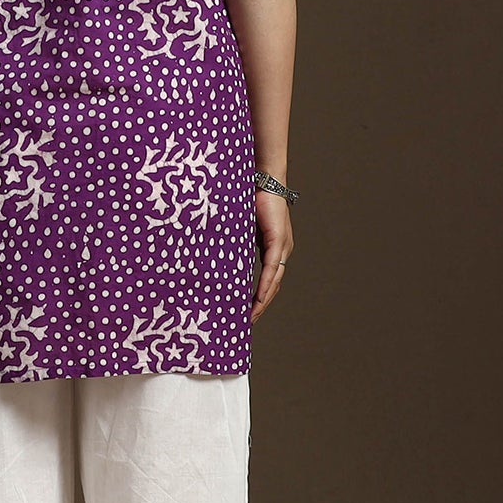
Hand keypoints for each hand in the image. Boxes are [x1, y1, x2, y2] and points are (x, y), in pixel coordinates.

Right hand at [251, 190, 292, 321]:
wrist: (263, 178)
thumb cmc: (252, 199)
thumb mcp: (243, 228)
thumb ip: (238, 244)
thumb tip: (220, 256)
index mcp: (274, 248)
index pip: (270, 279)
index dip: (261, 298)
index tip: (249, 312)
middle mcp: (282, 250)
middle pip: (274, 286)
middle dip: (261, 306)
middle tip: (248, 323)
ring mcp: (282, 247)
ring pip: (274, 282)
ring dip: (263, 302)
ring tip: (252, 317)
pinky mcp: (278, 241)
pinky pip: (272, 269)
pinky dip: (265, 286)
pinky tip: (259, 299)